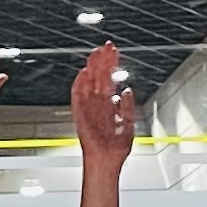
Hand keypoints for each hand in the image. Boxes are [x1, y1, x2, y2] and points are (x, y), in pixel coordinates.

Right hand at [69, 40, 135, 175]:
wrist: (107, 162)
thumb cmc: (116, 148)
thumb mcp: (128, 125)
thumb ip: (127, 107)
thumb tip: (127, 91)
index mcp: (109, 104)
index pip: (109, 78)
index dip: (111, 64)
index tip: (113, 50)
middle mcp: (98, 104)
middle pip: (99, 76)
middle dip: (102, 60)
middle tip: (106, 45)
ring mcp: (88, 108)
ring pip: (89, 82)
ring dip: (92, 68)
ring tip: (95, 53)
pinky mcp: (80, 115)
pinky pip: (77, 97)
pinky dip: (79, 85)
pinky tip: (84, 73)